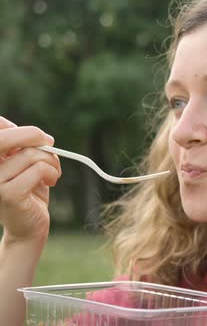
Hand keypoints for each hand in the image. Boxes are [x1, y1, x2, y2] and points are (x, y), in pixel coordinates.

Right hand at [0, 117, 61, 242]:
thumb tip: (38, 135)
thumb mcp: (25, 165)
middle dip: (33, 135)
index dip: (11, 126)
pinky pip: (38, 169)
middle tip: (50, 143)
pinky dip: (51, 173)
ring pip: (30, 154)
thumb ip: (24, 147)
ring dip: (51, 161)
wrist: (28, 227)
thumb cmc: (29, 192)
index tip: (34, 136)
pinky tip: (51, 182)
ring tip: (53, 173)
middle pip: (5, 137)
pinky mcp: (8, 194)